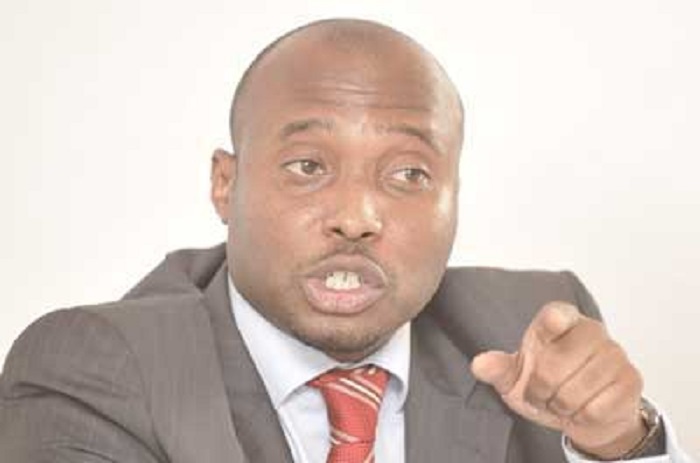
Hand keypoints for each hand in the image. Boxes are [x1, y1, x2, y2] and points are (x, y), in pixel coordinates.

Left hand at [471, 302, 646, 458]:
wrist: (584, 412)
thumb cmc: (547, 384)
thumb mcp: (516, 377)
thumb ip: (498, 369)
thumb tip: (480, 364)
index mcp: (561, 319)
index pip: (556, 314)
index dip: (551, 325)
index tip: (548, 332)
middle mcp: (591, 330)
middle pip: (555, 364)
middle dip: (540, 389)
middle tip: (540, 393)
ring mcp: (614, 354)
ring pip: (575, 390)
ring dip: (559, 406)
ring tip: (560, 401)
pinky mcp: (631, 381)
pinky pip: (596, 408)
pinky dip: (581, 416)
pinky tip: (582, 409)